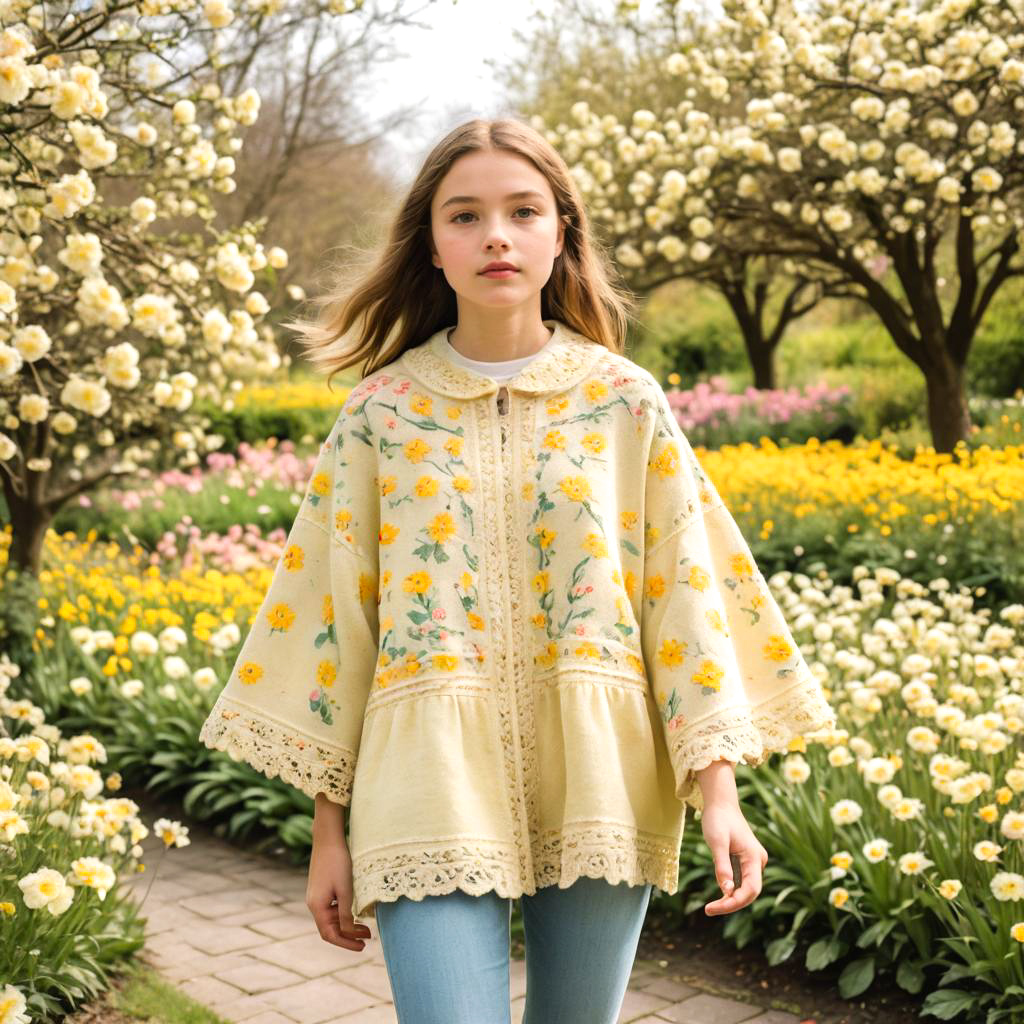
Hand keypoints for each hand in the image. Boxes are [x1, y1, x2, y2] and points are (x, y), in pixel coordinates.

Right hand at [306, 834, 371, 950]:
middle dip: (349, 935)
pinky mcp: (322, 888)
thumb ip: (346, 914)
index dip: (346, 943)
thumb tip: (348, 933)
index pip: (329, 934)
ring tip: (366, 927)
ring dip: (348, 924)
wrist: (329, 838)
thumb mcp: (345, 890)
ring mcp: (317, 895)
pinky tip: (356, 911)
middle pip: (330, 928)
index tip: (362, 946)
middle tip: (368, 937)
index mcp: (317, 906)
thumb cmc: (338, 863)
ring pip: (332, 918)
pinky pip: (332, 908)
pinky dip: (344, 913)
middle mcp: (314, 903)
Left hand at [700, 798, 767, 915]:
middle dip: (731, 904)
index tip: (713, 908)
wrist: (720, 802)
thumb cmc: (718, 819)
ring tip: (711, 907)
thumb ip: (722, 866)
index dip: (734, 903)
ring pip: (745, 888)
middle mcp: (758, 861)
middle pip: (749, 892)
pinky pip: (741, 881)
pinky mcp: (746, 860)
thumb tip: (727, 891)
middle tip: (709, 910)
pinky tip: (719, 895)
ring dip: (731, 899)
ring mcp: (753, 861)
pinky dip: (731, 890)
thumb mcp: (716, 842)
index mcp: (754, 857)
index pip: (750, 890)